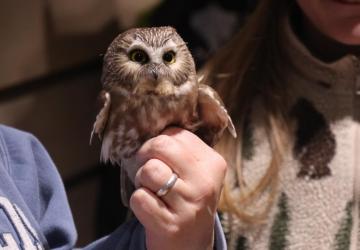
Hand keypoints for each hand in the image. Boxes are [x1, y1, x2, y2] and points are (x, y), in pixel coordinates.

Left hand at [129, 127, 226, 249]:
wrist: (192, 245)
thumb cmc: (187, 199)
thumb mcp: (196, 173)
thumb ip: (182, 150)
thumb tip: (151, 125)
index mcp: (213, 163)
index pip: (175, 134)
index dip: (158, 142)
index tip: (158, 155)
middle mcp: (205, 183)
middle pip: (161, 145)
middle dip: (145, 154)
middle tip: (147, 168)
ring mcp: (189, 205)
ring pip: (149, 171)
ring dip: (141, 180)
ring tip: (151, 190)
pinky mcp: (170, 225)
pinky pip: (139, 198)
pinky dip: (138, 202)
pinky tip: (151, 208)